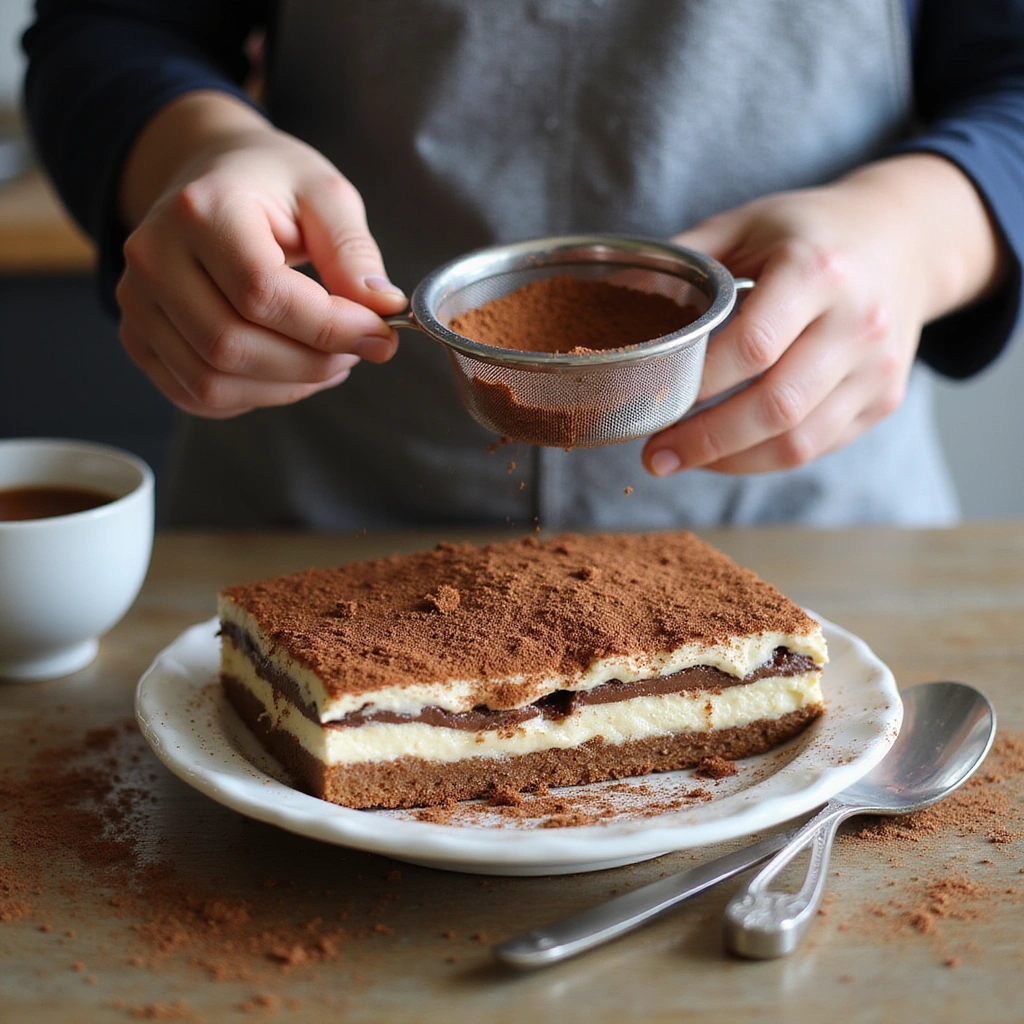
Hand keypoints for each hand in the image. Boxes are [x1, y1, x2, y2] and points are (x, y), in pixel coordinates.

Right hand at [116, 92, 405, 417]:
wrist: (210, 177)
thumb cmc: (271, 186)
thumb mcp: (324, 195)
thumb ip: (353, 252)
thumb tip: (383, 308)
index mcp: (201, 210)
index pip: (263, 294)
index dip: (330, 328)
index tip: (381, 333)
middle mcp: (153, 257)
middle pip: (233, 346)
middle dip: (312, 363)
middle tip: (358, 349)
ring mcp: (137, 301)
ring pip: (213, 382)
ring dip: (287, 386)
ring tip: (329, 360)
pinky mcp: (138, 336)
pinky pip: (196, 395)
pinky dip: (254, 396)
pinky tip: (289, 370)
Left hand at [642, 155, 1004, 475]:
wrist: (905, 239)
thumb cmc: (810, 232)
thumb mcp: (748, 223)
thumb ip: (687, 257)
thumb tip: (613, 291)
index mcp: (817, 270)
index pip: (752, 346)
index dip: (697, 384)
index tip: (649, 401)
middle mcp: (857, 321)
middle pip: (776, 405)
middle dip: (705, 441)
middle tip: (654, 456)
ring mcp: (878, 365)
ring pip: (798, 440)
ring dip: (730, 461)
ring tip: (681, 460)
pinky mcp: (884, 397)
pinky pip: (818, 446)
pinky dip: (763, 459)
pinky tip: (725, 454)